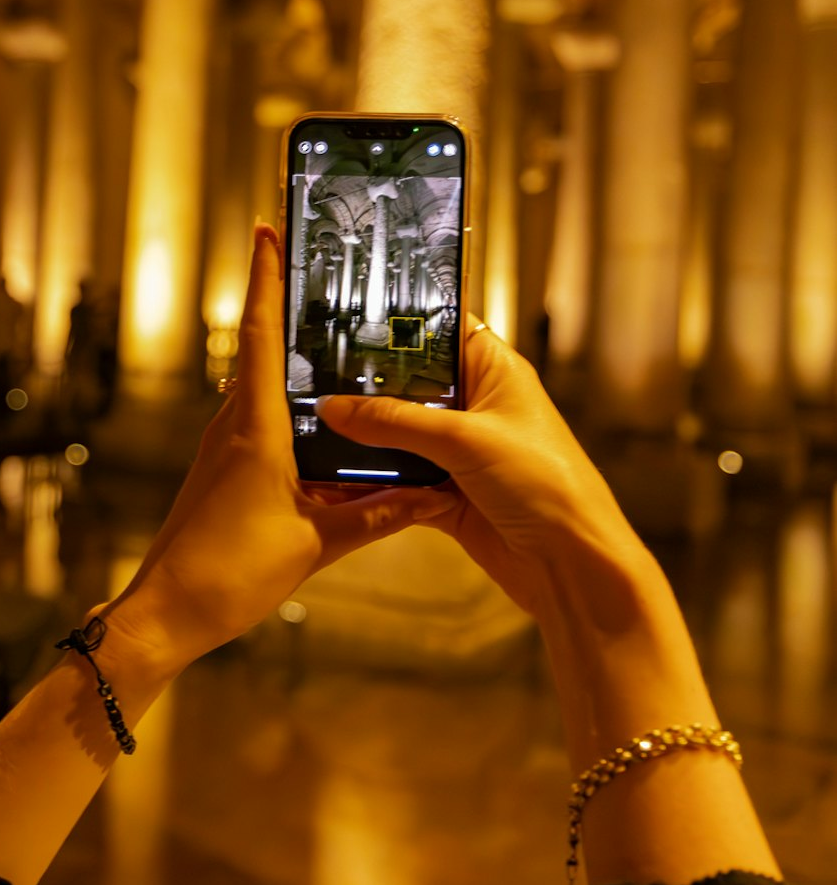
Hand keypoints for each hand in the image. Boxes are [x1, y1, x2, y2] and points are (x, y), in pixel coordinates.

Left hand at [107, 225, 459, 671]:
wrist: (167, 612)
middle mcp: (232, 424)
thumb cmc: (230, 574)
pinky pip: (258, 421)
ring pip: (261, 387)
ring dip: (289, 358)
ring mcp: (222, 446)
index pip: (262, 334)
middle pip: (262, 349)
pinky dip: (287, 406)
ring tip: (333, 338)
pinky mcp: (222, 470)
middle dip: (286, 306)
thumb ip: (374, 514)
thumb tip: (429, 494)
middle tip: (321, 272)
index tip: (266, 230)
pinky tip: (320, 420)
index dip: (265, 278)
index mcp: (253, 427)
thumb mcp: (315, 544)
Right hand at [317, 321, 651, 618]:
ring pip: (398, 434)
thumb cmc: (546, 486)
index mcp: (493, 372)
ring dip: (364, 436)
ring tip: (312, 423)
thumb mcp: (464, 440)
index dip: (400, 322)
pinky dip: (370, 481)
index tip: (347, 317)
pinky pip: (397, 480)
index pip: (441, 330)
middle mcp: (475, 407)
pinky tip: (334, 476)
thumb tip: (334, 407)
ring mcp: (459, 452)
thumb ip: (394, 421)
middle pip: (409, 384)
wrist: (572, 567)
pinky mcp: (446, 494)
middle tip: (314, 374)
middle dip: (366, 384)